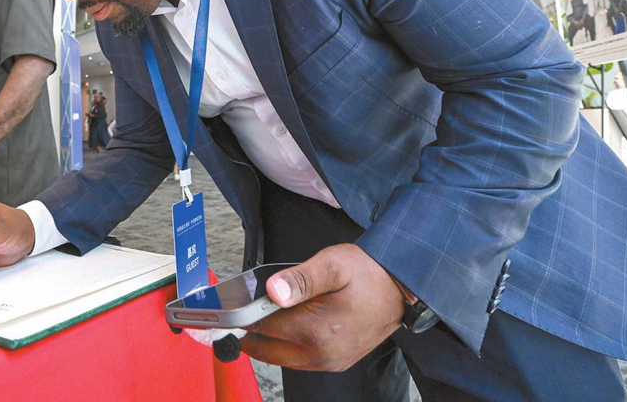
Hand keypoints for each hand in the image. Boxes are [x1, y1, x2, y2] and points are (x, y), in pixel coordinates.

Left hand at [241, 244, 403, 371]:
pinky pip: (299, 361)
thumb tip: (272, 291)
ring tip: (258, 318)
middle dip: (248, 333)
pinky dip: (285, 347)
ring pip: (282, 358)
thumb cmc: (369, 273)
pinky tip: (284, 327)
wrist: (401, 287)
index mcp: (315, 331)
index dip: (241, 316)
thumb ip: (300, 278)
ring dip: (267, 342)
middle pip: (266, 350)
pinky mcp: (337, 362)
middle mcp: (321, 354)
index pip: (262, 327)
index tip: (224, 309)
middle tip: (235, 314)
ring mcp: (330, 362)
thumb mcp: (333, 265)